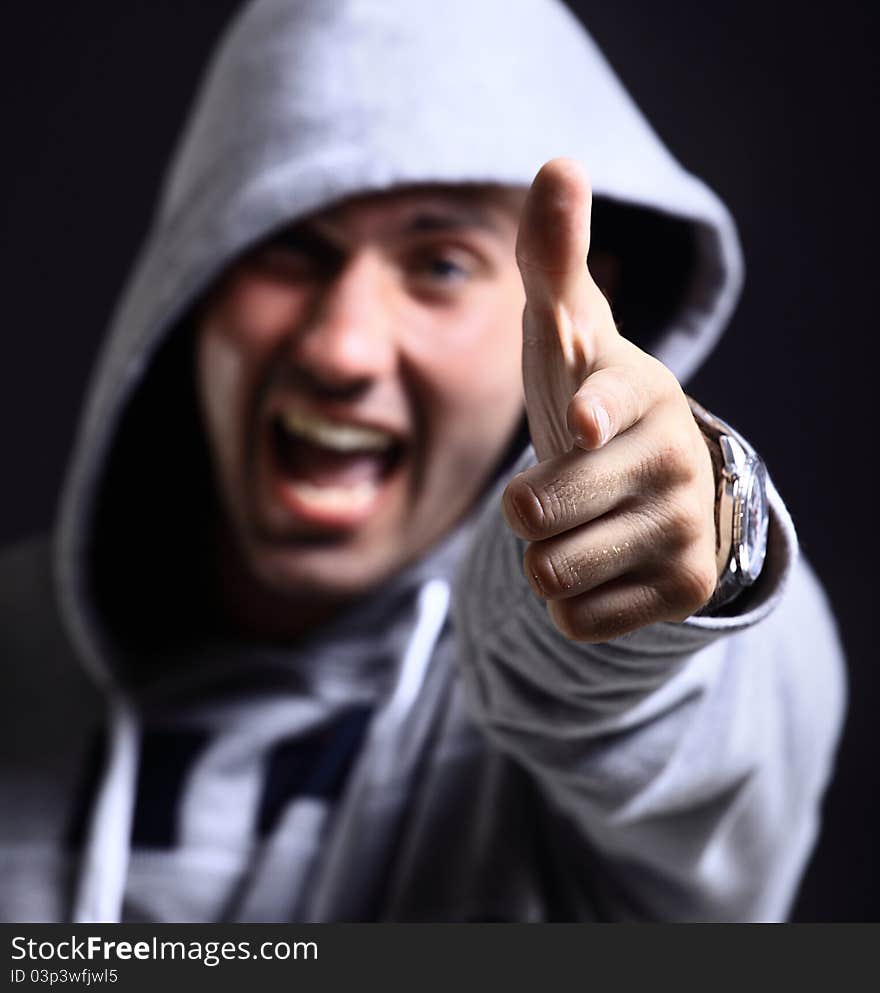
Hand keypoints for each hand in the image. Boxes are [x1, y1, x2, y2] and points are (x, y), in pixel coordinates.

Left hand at [502, 158, 718, 641]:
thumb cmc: (588, 394)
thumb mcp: (568, 330)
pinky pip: (576, 621)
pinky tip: (601, 562)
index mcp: (638, 390)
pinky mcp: (683, 590)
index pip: (606, 403)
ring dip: (544, 558)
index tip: (582, 424)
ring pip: (550, 576)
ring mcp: (682, 528)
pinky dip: (572, 601)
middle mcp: (669, 457)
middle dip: (525, 509)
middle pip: (534, 517)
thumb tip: (557, 162)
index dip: (590, 416)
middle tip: (555, 489)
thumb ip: (554, 257)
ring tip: (579, 524)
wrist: (651, 479)